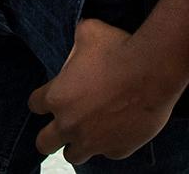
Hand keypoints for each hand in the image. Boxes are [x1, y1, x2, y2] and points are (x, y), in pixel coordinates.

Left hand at [28, 19, 187, 163]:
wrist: (153, 71)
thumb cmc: (119, 49)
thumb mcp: (89, 32)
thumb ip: (77, 40)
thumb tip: (80, 35)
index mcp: (57, 98)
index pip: (34, 105)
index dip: (42, 101)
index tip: (52, 97)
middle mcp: (70, 125)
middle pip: (44, 143)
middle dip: (50, 135)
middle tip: (63, 124)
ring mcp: (93, 141)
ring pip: (73, 156)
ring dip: (77, 144)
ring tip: (88, 132)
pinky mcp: (118, 150)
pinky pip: (108, 153)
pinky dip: (111, 144)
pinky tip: (119, 129)